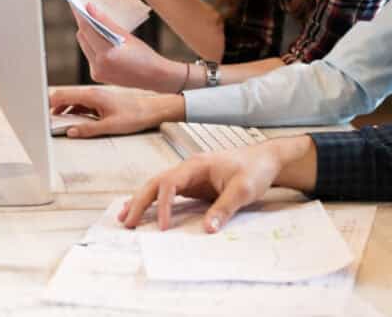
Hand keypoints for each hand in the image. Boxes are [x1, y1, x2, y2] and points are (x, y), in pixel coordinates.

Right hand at [49, 85, 183, 137]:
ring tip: (52, 122)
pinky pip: (79, 105)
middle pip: (64, 97)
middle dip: (51, 106)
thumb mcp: (110, 126)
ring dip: (61, 110)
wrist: (149, 110)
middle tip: (40, 118)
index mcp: (91, 96)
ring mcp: (94, 97)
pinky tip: (69, 121)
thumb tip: (69, 132)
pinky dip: (71, 112)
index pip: (63, 95)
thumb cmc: (133, 116)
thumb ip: (88, 129)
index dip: (48, 103)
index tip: (37, 111)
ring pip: (71, 101)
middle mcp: (91, 93)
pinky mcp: (98, 102)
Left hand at [75, 3, 184, 93]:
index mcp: (106, 55)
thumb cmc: (144, 55)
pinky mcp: (97, 76)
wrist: (155, 77)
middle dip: (85, 24)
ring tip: (97, 25)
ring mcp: (96, 73)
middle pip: (82, 38)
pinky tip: (103, 42)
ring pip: (84, 46)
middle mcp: (98, 66)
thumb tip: (89, 7)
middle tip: (88, 12)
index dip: (80, 15)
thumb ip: (106, 22)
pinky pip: (89, 55)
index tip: (76, 3)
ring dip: (88, 35)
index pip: (87, 29)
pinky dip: (94, 46)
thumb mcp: (127, 36)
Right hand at [118, 136, 315, 231]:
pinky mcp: (194, 185)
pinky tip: (144, 212)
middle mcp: (188, 168)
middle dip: (139, 201)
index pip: (170, 183)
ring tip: (125, 217)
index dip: (163, 205)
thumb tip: (207, 229)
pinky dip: (154, 202)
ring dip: (141, 201)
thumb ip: (225, 208)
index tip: (162, 226)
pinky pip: (168, 194)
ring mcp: (190, 177)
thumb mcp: (244, 189)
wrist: (266, 161)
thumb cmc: (255, 169)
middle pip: (156, 183)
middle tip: (126, 222)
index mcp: (197, 165)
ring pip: (158, 187)